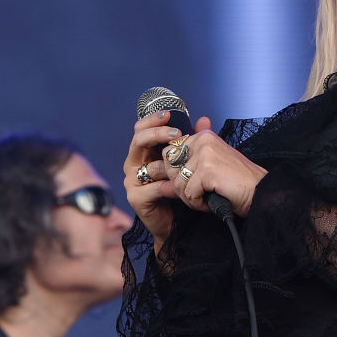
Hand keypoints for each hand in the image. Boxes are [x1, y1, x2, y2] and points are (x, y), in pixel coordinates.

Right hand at [124, 110, 184, 242]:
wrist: (177, 221)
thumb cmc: (179, 188)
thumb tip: (204, 120)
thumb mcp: (186, 161)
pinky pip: (153, 188)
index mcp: (144, 152)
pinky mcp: (136, 198)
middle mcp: (134, 164)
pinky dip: (167, 187)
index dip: (152, 120)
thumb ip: (193, 140)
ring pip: (148, 165)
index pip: (141, 129)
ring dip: (169, 166)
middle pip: (138, 141)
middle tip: (176, 134)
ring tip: (184, 167)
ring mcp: (132, 181)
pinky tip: (177, 188)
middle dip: (157, 134)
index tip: (168, 114)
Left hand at [162, 118, 267, 217]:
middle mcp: (203, 140)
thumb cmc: (238, 181)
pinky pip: (189, 193)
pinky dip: (198, 203)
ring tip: (207, 199)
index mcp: (203, 136)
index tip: (195, 182)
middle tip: (199, 194)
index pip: (169, 154)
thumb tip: (170, 152)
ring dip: (190, 198)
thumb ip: (194, 153)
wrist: (260, 193)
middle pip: (170, 168)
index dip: (177, 174)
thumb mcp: (215, 161)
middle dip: (180, 186)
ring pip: (178, 183)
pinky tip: (212, 202)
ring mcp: (205, 154)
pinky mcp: (208, 170)